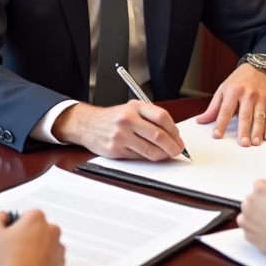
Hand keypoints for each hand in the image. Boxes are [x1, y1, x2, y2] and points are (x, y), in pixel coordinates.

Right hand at [0, 209, 65, 265]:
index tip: (7, 236)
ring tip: (20, 264)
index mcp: (36, 219)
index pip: (25, 215)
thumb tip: (2, 217)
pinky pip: (51, 264)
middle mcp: (52, 232)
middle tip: (12, 251)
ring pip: (46, 247)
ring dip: (36, 252)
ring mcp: (58, 251)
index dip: (14, 226)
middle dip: (27, 238)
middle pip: (38, 230)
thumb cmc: (9, 263)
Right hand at [53, 101, 183, 159]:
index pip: (162, 117)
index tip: (178, 138)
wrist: (87, 124)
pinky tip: (149, 154)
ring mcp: (121, 135)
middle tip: (177, 150)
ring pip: (150, 150)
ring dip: (162, 155)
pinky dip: (147, 158)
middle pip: (159, 135)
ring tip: (165, 154)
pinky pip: (138, 157)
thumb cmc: (113, 118)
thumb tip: (172, 135)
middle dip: (172, 146)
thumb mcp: (131, 109)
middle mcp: (128, 119)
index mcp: (135, 107)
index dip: (174, 130)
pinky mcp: (115, 149)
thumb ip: (150, 118)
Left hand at [197, 62, 265, 145]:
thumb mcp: (223, 90)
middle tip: (243, 143)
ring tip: (255, 142)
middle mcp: (248, 95)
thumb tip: (200, 120)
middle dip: (244, 130)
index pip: (225, 110)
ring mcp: (260, 98)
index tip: (217, 135)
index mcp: (233, 91)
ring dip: (258, 131)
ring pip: (259, 117)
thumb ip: (213, 108)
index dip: (221, 123)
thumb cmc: (238, 81)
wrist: (258, 68)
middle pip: (245, 115)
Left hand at [237, 179, 265, 253]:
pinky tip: (265, 231)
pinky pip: (248, 228)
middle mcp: (250, 199)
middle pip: (252, 199)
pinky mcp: (245, 230)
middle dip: (260, 205)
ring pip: (247, 213)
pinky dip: (254, 229)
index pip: (261, 186)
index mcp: (260, 187)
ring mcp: (245, 215)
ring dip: (255, 217)